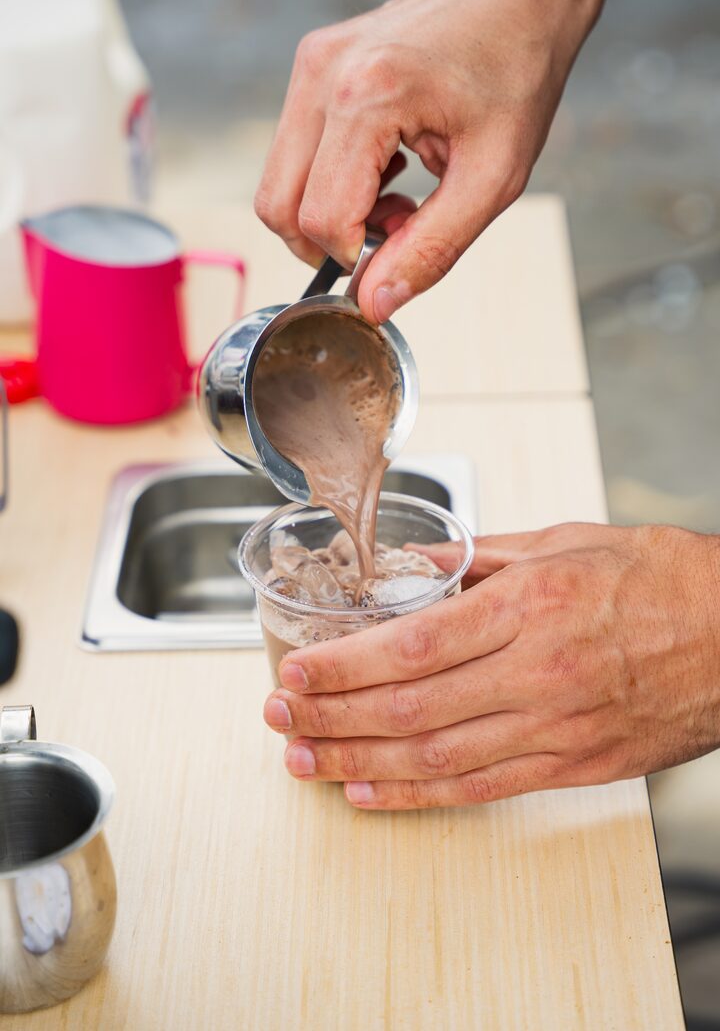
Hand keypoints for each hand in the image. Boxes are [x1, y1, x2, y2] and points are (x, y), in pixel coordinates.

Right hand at [255, 0, 618, 322]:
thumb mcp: (493, 180)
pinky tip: (384, 164)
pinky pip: (293, 155)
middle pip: (278, 206)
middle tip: (394, 225)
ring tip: (396, 192)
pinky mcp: (311, 66)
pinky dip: (330, 181)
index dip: (354, 257)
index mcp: (369, 97)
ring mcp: (311, 65)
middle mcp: (324, 75)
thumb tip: (373, 303)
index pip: (321, 219)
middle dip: (330, 240)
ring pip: (279, 184)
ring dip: (329, 211)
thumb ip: (431, 249)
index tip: (398, 249)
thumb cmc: (515, 74)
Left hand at [263, 523, 719, 809]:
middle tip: (280, 720)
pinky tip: (373, 792)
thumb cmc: (662, 579)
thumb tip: (415, 564)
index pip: (412, 646)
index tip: (298, 673)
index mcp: (531, 606)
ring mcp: (557, 727)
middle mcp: (538, 672)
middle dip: (333, 717)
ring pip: (436, 757)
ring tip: (305, 762)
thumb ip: (480, 556)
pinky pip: (483, 789)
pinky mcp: (576, 765)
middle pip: (410, 707)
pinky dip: (420, 796)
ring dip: (360, 762)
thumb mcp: (567, 541)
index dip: (343, 666)